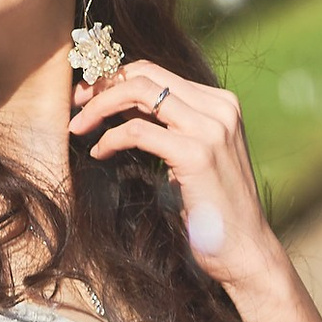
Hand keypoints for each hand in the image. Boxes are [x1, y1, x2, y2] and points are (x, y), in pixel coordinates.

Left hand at [69, 61, 289, 299]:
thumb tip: (119, 104)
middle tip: (75, 105)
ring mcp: (210, 129)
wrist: (246, 250)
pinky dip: (110, 138)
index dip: (115, 78)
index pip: (157, 71)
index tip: (87, 96)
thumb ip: (168, 125)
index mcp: (220, 103)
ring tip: (78, 127)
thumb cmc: (213, 209)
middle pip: (145, 75)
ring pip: (139, 92)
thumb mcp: (193, 154)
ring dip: (100, 107)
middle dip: (102, 85)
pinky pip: (137, 131)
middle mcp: (220, 108)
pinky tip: (99, 152)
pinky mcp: (196, 154)